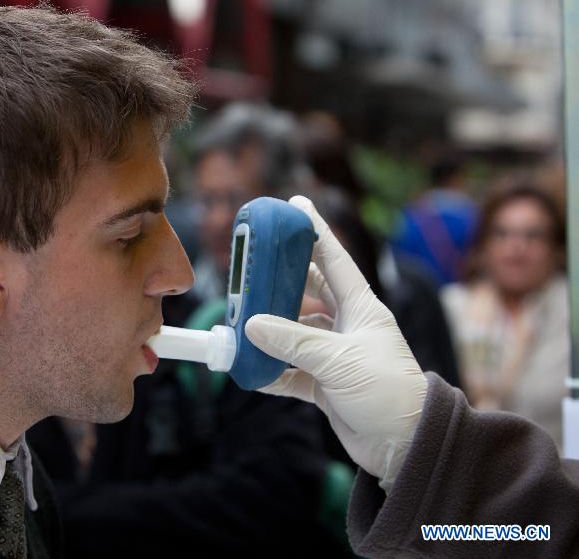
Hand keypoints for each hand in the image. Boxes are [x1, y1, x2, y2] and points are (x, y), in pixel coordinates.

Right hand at [244, 196, 426, 491]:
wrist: (405, 445)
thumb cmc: (387, 392)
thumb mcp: (339, 360)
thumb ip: (293, 341)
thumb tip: (251, 325)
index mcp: (362, 308)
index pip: (335, 259)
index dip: (316, 230)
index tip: (297, 203)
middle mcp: (348, 326)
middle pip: (309, 291)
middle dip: (283, 279)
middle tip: (254, 265)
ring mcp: (336, 355)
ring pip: (295, 332)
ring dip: (270, 330)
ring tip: (242, 321)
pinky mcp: (325, 384)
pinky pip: (290, 371)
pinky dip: (271, 371)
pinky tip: (251, 370)